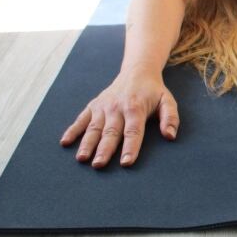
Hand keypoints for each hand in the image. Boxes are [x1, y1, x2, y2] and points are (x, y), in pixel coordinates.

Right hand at [59, 65, 178, 167]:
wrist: (137, 71)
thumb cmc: (153, 91)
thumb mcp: (167, 101)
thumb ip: (170, 118)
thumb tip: (170, 136)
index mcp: (135, 108)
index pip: (133, 131)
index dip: (130, 147)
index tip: (126, 162)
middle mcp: (117, 107)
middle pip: (110, 132)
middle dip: (104, 149)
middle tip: (98, 165)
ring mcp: (103, 107)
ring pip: (94, 128)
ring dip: (87, 143)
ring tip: (81, 158)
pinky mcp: (94, 106)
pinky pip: (81, 119)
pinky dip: (73, 130)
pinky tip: (65, 142)